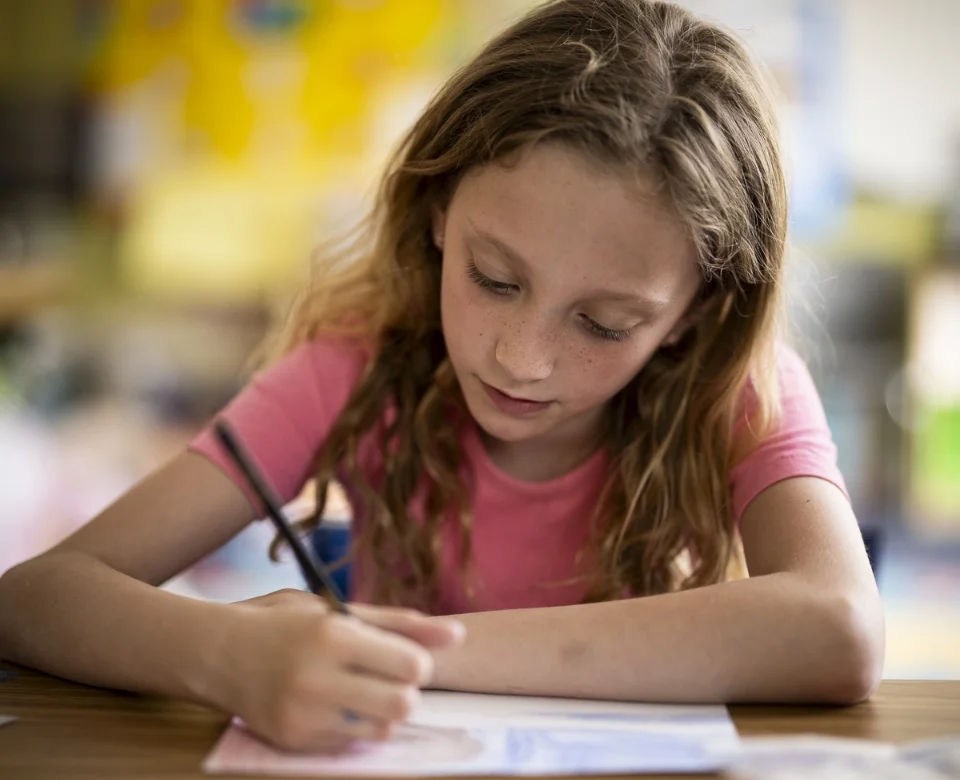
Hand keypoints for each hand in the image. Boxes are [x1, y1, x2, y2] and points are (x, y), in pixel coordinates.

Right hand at [215, 589, 464, 751]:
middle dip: (405, 692)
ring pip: (382, 729)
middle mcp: (317, 677)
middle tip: (386, 679)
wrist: (220, 654)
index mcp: (333, 635)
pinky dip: (351, 726)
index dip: (417, 664)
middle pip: (404, 704)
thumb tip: (458, 634)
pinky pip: (351, 743)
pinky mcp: (294, 741)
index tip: (402, 658)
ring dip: (382, 713)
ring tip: (360, 692)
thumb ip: (400, 624)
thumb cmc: (286, 624)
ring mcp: (304, 714)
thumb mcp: (339, 610)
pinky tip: (330, 705)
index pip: (411, 666)